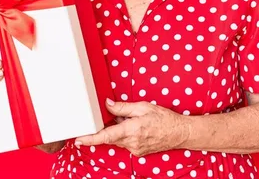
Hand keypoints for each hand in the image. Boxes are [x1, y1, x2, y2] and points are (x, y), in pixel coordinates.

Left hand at [74, 99, 189, 156]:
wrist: (180, 133)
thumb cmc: (164, 118)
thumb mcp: (143, 107)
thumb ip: (123, 107)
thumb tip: (108, 105)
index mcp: (131, 130)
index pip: (105, 136)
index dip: (90, 138)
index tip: (79, 139)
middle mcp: (131, 142)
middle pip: (110, 136)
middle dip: (110, 126)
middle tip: (119, 116)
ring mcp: (134, 149)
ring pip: (117, 140)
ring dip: (119, 130)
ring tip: (134, 120)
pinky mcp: (138, 152)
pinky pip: (125, 143)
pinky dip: (125, 134)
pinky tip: (136, 127)